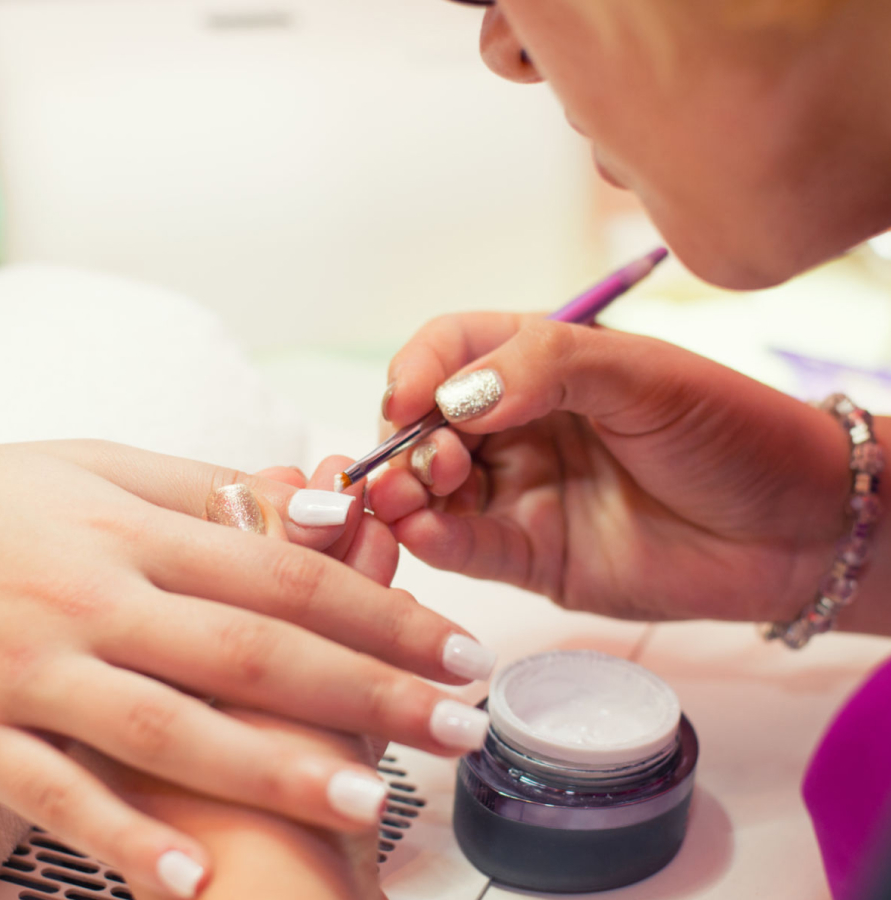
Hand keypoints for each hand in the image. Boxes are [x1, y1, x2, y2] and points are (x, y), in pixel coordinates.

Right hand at [0, 440, 492, 896]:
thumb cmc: (6, 501)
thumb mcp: (101, 468)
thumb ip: (209, 489)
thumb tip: (320, 503)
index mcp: (134, 531)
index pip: (286, 575)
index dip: (382, 613)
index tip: (458, 649)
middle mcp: (95, 599)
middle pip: (254, 651)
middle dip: (367, 694)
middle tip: (459, 726)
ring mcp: (34, 670)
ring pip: (171, 728)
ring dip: (275, 771)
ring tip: (371, 801)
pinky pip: (54, 792)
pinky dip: (121, 836)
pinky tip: (193, 880)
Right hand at [369, 312, 856, 623]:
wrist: (794, 528)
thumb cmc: (731, 431)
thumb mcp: (645, 375)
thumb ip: (548, 369)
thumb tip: (456, 395)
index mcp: (542, 365)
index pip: (452, 350)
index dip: (419, 369)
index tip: (407, 397)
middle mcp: (520, 427)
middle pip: (430, 424)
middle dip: (410, 438)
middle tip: (427, 459)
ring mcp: (522, 492)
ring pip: (436, 490)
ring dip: (408, 490)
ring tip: (406, 494)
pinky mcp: (531, 556)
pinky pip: (467, 547)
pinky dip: (435, 539)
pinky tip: (424, 531)